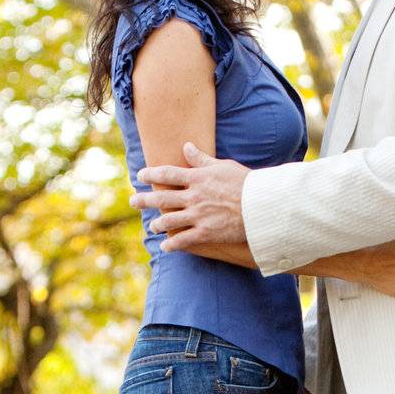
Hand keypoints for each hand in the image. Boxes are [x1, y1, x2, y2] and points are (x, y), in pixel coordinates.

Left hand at [130, 142, 249, 251]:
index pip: (167, 174)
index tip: (140, 176)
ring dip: (157, 224)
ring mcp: (198, 216)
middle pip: (161, 198)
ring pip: (168, 221)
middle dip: (144, 199)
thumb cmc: (245, 183)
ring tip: (152, 226)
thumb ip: (202, 159)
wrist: (261, 206)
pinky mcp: (205, 233)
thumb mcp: (223, 166)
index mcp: (197, 178)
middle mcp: (193, 197)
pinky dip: (171, 245)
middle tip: (133, 201)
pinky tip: (165, 247)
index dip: (151, 175)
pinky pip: (182, 240)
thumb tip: (186, 146)